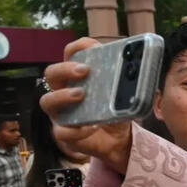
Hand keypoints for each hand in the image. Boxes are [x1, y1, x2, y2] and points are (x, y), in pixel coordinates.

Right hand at [39, 38, 133, 174]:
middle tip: (85, 70)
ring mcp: (61, 112)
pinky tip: (92, 127)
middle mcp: (64, 91)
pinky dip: (77, 130)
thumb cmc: (116, 110)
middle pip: (52, 73)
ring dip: (63, 96)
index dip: (78, 48)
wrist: (118, 138)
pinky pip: (62, 132)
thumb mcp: (125, 94)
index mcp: (78, 77)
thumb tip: (138, 71)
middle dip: (65, 68)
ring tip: (81, 94)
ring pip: (47, 101)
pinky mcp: (65, 133)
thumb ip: (129, 82)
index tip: (92, 47)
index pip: (71, 54)